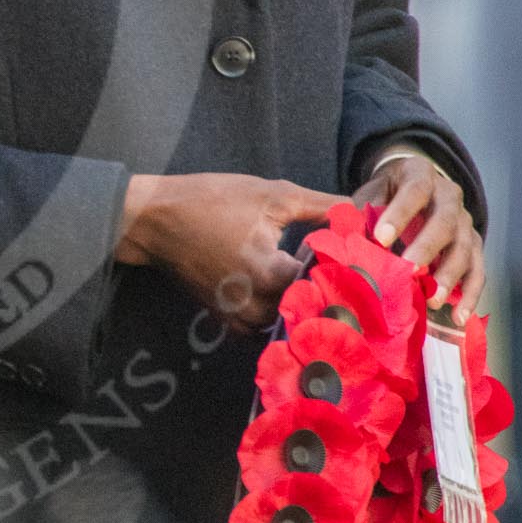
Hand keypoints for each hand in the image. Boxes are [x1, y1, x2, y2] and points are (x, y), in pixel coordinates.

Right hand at [116, 172, 344, 333]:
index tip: (367, 263)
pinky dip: (276, 314)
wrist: (154, 219)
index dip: (349, 273)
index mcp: (270, 273)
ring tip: (319, 284)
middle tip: (349, 274)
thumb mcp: (271, 194)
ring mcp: (238, 315)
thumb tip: (360, 211)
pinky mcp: (224, 317)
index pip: (328, 285)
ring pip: (287, 322)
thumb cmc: (211, 200)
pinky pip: (261, 328)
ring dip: (302, 306)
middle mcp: (255, 304)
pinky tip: (283, 293)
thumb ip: (321, 207)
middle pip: (310, 310)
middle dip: (330, 292)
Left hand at [353, 147, 485, 322]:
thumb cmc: (387, 194)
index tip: (380, 238)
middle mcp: (450, 197)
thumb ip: (363, 213)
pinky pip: (478, 271)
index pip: (414, 191)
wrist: (414, 187)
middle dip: (427, 248)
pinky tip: (457, 317)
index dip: (399, 214)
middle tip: (409, 270)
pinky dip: (470, 295)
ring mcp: (465, 222)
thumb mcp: (372, 193)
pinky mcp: (474, 245)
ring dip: (450, 277)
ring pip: (465, 249)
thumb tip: (347, 243)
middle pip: (445, 222)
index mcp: (421, 175)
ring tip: (433, 299)